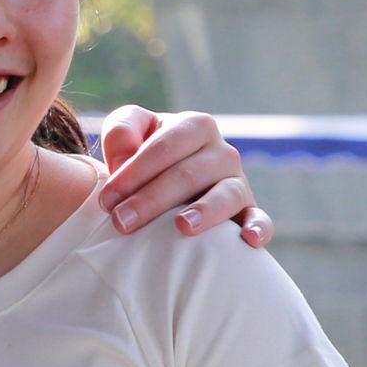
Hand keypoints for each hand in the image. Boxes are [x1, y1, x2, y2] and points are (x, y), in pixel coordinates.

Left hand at [97, 106, 271, 245]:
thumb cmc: (146, 155)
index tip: (106, 200)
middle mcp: (222, 151)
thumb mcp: (131, 132)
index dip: (133, 173)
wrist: (171, 178)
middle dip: (151, 199)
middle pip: (187, 174)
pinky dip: (259, 228)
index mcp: (194, 126)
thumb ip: (121, 131)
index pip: (163, 147)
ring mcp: (238, 181)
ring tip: (180, 227)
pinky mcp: (248, 210)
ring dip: (204, 212)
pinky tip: (248, 240)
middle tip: (121, 223)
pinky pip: (260, 218)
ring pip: (225, 195)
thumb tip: (125, 156)